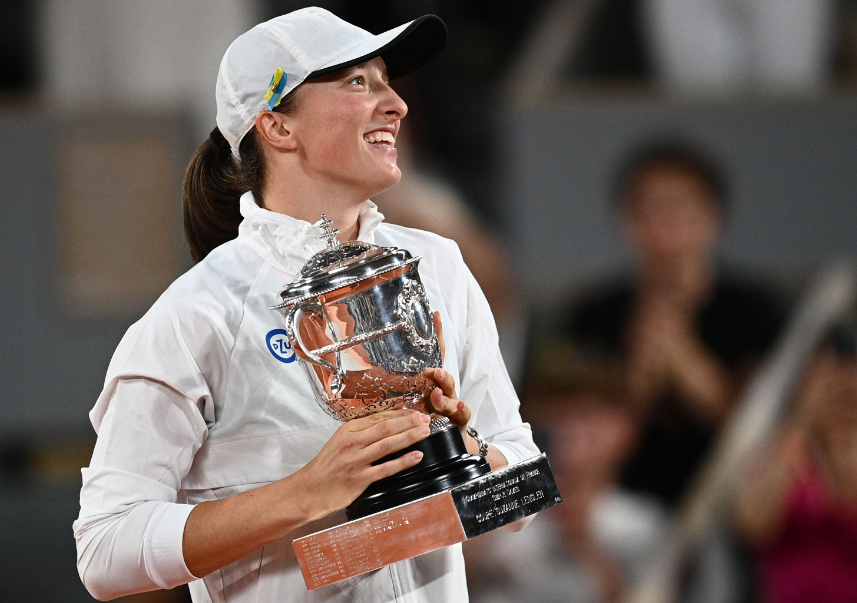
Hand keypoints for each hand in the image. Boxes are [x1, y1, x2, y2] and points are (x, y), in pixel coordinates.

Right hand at [295, 409, 431, 519]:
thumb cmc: (325, 467)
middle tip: (426, 419)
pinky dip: (403, 461)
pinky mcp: (359, 479)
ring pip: (388, 445)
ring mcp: (356, 461)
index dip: (400, 414)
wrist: (308, 491)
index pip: (378, 417)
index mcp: (347, 431)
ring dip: (409, 437)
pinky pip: (386, 468)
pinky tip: (416, 456)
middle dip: (409, 422)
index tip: (415, 413)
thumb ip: (360, 433)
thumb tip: (386, 424)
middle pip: (385, 428)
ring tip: (425, 432)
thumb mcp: (339, 442)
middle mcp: (352, 443)